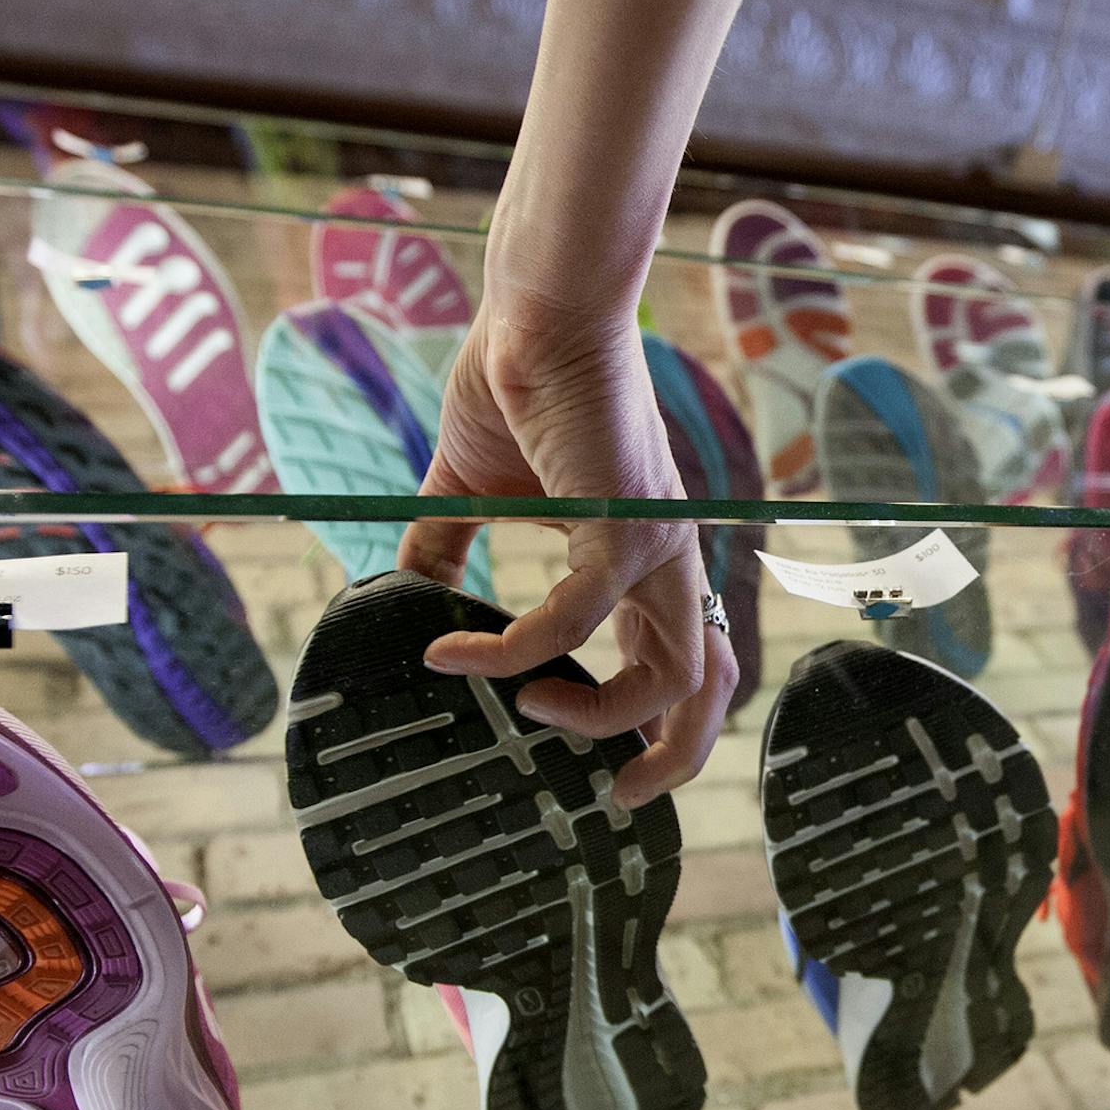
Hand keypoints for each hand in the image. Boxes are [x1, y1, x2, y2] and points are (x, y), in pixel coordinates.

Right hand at [398, 289, 736, 806]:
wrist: (536, 312)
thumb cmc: (517, 384)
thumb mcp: (471, 488)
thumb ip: (445, 547)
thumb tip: (399, 595)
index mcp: (643, 554)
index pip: (682, 657)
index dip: (656, 720)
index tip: (601, 757)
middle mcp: (667, 558)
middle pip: (710, 686)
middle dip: (672, 757)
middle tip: (615, 797)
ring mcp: (654, 545)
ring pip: (677, 674)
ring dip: (603, 720)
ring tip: (528, 718)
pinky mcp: (620, 526)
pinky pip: (571, 622)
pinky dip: (509, 652)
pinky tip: (453, 652)